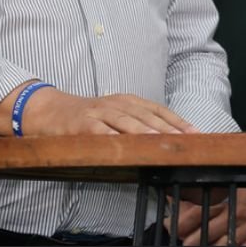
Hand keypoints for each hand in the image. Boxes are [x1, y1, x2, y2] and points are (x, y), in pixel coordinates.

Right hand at [22, 88, 200, 135]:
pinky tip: (124, 145)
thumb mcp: (115, 115)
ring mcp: (100, 112)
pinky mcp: (83, 123)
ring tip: (161, 141)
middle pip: (148, 115)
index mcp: (128, 101)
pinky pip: (100, 131)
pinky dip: (113, 137)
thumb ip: (136, 125)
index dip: (178, 121)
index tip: (196, 133)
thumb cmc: (87, 116)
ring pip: (127, 121)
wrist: (49, 110)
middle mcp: (117, 104)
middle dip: (168, 128)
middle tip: (186, 140)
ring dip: (146, 131)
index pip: (159, 110)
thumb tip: (163, 140)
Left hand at [171, 187, 245, 245]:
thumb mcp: (239, 184)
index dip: (182, 224)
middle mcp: (237, 218)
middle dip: (193, 242)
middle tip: (186, 244)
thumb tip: (195, 191)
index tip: (172, 227)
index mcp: (230, 202)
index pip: (200, 216)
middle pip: (206, 237)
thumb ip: (218, 193)